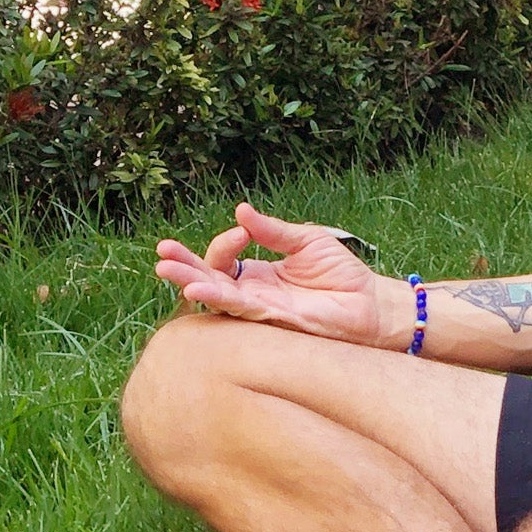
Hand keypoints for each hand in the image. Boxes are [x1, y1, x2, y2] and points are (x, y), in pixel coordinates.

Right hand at [154, 203, 390, 346]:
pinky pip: (239, 310)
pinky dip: (218, 298)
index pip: (224, 258)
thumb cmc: (341, 275)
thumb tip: (240, 210)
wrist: (370, 303)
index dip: (225, 242)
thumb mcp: (306, 241)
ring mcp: (259, 309)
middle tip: (162, 251)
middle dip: (183, 265)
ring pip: (215, 297)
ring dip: (190, 281)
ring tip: (166, 269)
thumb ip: (273, 231)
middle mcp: (252, 293)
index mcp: (258, 273)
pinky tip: (199, 288)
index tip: (242, 230)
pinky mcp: (272, 321)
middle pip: (208, 278)